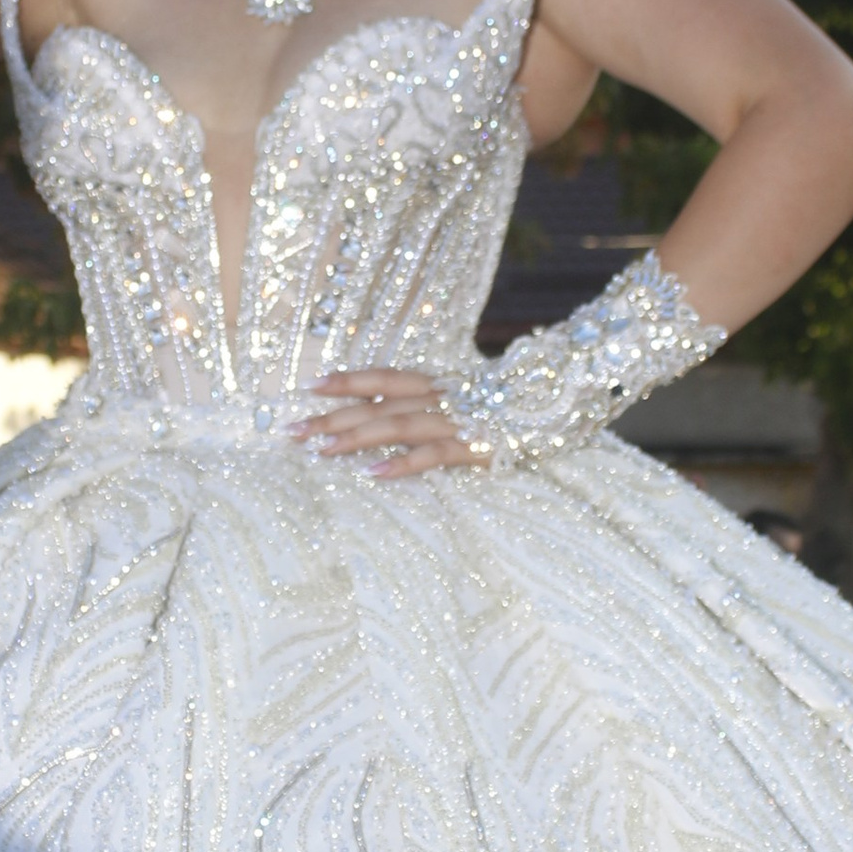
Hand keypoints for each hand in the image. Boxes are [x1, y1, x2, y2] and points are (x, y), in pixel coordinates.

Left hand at [293, 369, 487, 480]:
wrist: (558, 402)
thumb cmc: (505, 404)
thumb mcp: (461, 395)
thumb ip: (427, 401)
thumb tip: (385, 411)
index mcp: (434, 383)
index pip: (382, 377)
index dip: (347, 380)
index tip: (310, 386)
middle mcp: (438, 398)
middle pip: (376, 405)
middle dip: (332, 417)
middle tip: (294, 431)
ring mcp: (455, 421)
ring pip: (397, 426)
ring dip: (356, 438)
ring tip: (322, 450)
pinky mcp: (473, 446)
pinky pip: (432, 456)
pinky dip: (402, 463)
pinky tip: (374, 474)